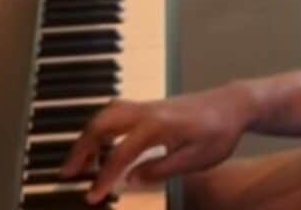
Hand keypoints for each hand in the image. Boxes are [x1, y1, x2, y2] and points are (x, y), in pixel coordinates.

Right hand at [59, 83, 256, 203]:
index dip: (103, 178)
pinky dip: (101, 128)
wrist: (233, 104)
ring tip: (80, 163)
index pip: (120, 154)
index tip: (90, 197)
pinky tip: (101, 147)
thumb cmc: (219, 132)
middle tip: (66, 174)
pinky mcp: (149, 106)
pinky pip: (116, 113)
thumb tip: (131, 180)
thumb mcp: (196, 159)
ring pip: (105, 114)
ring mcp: (147, 105)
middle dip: (80, 149)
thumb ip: (162, 170)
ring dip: (88, 137)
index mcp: (158, 126)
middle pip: (101, 124)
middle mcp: (147, 111)